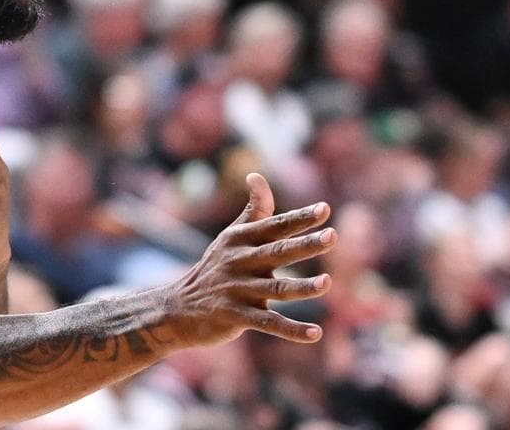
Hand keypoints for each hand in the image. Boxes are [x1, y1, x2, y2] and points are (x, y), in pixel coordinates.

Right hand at [168, 173, 334, 344]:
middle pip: (277, 253)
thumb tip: (257, 175)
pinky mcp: (236, 317)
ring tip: (327, 283)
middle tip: (332, 236)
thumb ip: (253, 210)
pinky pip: (268, 324)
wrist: (178, 307)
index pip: (274, 226)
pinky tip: (316, 334)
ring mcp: (238, 291)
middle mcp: (240, 262)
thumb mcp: (230, 237)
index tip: (324, 209)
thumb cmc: (215, 268)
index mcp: (241, 240)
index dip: (299, 218)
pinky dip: (291, 330)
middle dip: (304, 244)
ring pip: (275, 290)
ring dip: (302, 287)